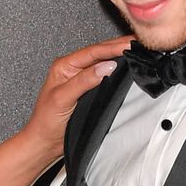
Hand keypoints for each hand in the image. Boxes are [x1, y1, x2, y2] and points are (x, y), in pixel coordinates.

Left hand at [21, 35, 132, 159]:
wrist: (45, 142)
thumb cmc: (45, 121)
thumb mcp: (62, 98)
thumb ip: (83, 81)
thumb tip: (106, 66)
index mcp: (64, 66)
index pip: (93, 52)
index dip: (113, 47)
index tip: (130, 45)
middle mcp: (73, 69)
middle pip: (100, 53)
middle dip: (120, 46)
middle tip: (141, 42)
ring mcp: (81, 79)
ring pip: (104, 62)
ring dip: (120, 56)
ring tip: (138, 50)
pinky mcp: (88, 90)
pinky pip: (105, 76)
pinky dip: (118, 70)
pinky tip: (128, 68)